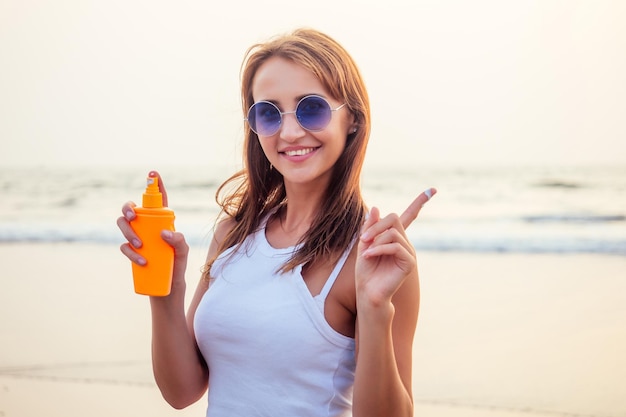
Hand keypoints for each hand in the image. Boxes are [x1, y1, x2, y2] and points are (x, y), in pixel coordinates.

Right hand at [116, 171, 188, 290]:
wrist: (168, 287)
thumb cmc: (177, 265)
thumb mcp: (182, 252)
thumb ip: (179, 241)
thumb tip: (164, 233)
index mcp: (162, 220)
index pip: (158, 200)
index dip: (154, 185)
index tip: (152, 173)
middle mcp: (147, 226)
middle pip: (132, 209)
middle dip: (128, 208)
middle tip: (132, 216)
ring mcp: (137, 238)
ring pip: (123, 224)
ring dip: (128, 231)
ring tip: (140, 246)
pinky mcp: (131, 251)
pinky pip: (124, 246)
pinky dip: (130, 252)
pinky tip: (141, 261)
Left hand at [356, 188, 435, 304]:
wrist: (368, 291)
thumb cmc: (366, 270)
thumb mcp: (364, 244)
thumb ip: (370, 227)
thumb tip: (375, 208)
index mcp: (395, 236)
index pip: (410, 215)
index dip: (420, 202)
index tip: (433, 189)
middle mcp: (404, 242)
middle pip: (394, 218)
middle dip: (376, 226)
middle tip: (363, 239)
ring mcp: (408, 252)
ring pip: (394, 233)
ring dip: (376, 240)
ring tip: (366, 252)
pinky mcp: (409, 262)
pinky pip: (396, 247)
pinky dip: (380, 249)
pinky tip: (370, 256)